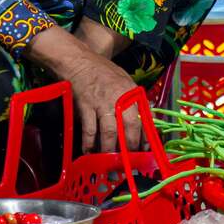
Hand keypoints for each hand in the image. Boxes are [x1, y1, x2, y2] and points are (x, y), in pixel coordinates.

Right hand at [27, 24, 143, 153]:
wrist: (78, 61)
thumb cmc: (102, 71)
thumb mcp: (124, 80)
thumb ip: (133, 99)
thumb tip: (143, 120)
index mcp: (131, 93)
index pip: (143, 118)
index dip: (144, 137)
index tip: (144, 151)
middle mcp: (119, 99)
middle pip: (128, 127)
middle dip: (129, 147)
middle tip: (128, 161)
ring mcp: (101, 103)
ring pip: (109, 132)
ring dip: (110, 150)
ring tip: (110, 163)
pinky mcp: (85, 107)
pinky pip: (89, 130)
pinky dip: (89, 143)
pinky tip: (89, 152)